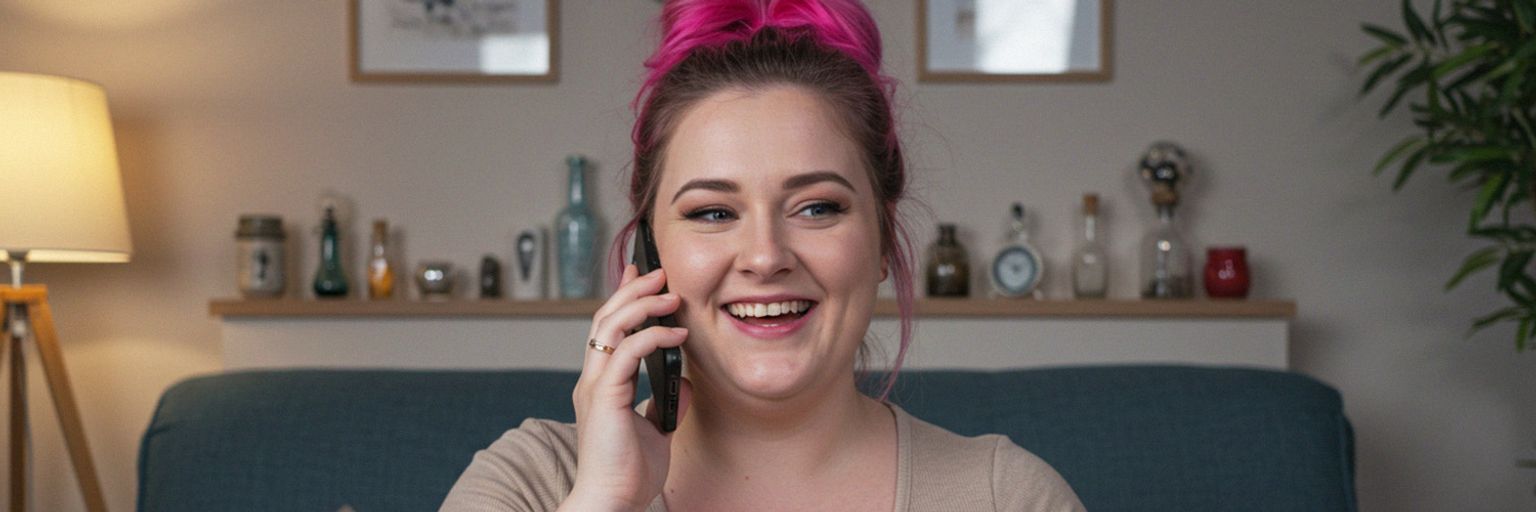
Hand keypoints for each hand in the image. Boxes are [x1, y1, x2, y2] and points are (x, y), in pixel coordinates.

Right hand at [562, 264, 692, 511]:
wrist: (613, 503)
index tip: (643, 277)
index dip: (624, 300)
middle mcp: (594, 380)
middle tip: (659, 272)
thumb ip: (666, 405)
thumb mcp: (657, 432)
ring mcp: (596, 387)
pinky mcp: (605, 397)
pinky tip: (677, 335)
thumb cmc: (628, 475)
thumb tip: (685, 383)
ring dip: (641, 304)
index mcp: (602, 386)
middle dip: (632, 289)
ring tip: (670, 293)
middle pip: (605, 318)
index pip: (608, 331)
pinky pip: (626, 352)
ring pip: (610, 327)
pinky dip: (652, 336)